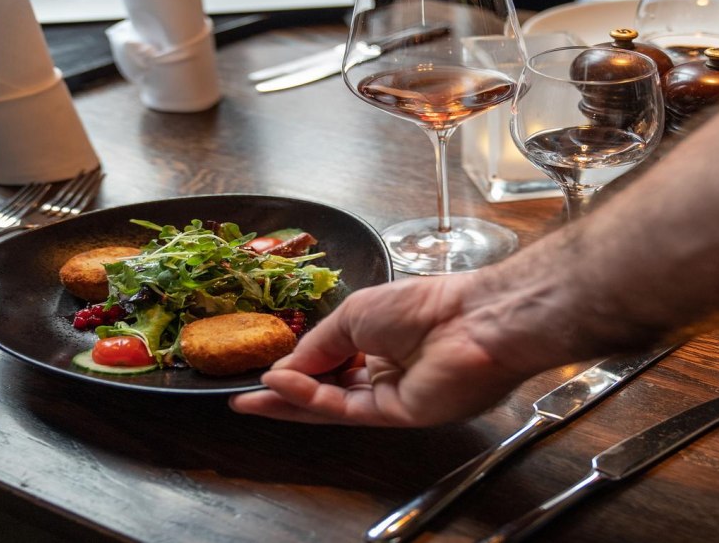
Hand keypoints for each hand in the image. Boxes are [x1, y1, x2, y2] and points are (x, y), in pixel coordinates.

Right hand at [229, 275, 540, 426]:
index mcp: (383, 335)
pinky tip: (282, 388)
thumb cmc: (423, 303)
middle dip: (287, 393)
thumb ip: (320, 343)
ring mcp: (393, 393)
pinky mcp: (398, 414)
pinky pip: (346, 409)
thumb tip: (286, 366)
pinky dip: (312, 400)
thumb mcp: (356, 313)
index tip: (265, 367)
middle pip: (329, 387)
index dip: (299, 365)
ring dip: (292, 400)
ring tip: (252, 398)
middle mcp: (388, 366)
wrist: (472, 320)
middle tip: (247, 397)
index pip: (333, 357)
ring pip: (333, 403)